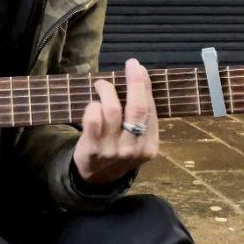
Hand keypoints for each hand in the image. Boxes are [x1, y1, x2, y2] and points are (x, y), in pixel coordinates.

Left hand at [73, 58, 159, 185]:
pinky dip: (93, 106)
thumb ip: (141, 114)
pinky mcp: (92, 149)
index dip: (145, 86)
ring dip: (107, 91)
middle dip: (135, 82)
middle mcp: (134, 149)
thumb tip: (140, 75)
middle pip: (137, 109)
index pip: (150, 110)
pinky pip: (93, 120)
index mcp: (150, 145)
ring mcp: (113, 150)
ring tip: (102, 84)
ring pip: (112, 111)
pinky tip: (93, 104)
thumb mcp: (137, 138)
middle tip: (130, 64)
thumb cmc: (119, 149)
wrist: (97, 179)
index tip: (139, 67)